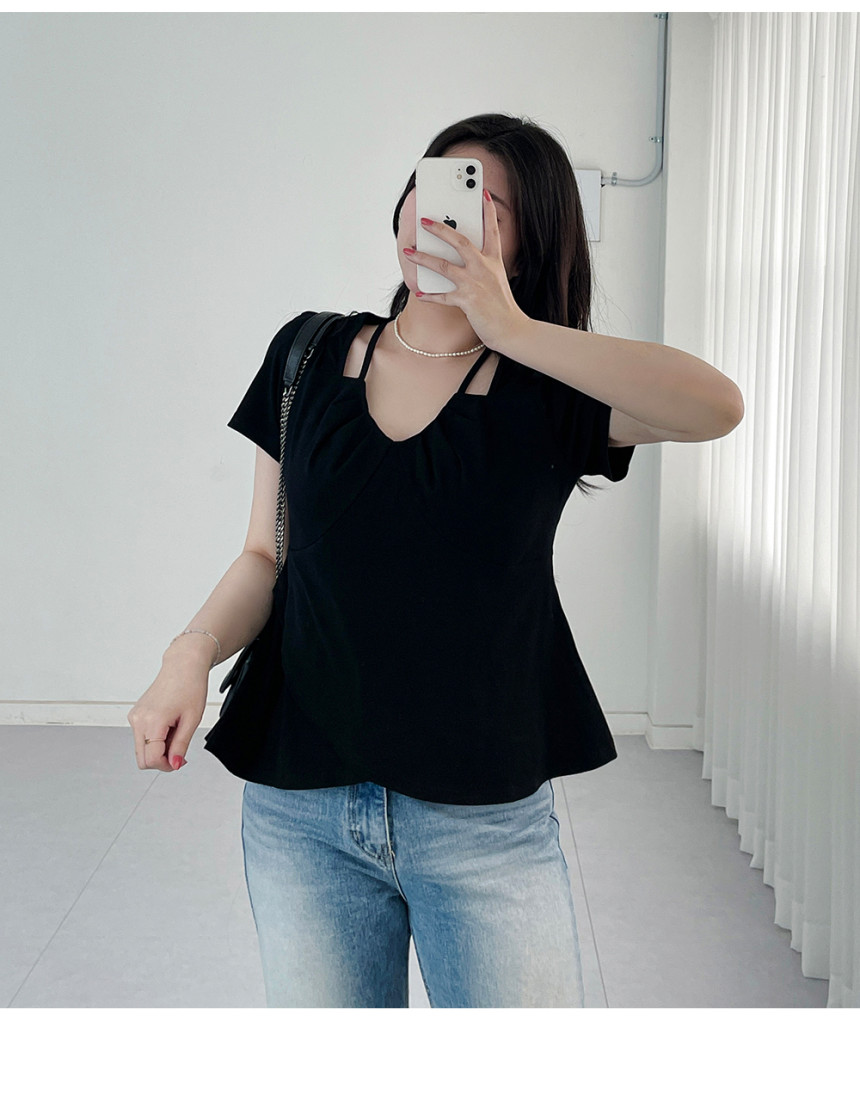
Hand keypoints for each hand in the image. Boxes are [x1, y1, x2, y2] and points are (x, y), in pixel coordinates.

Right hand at [127, 656, 208, 771]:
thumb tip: (174, 764)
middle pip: (142, 759)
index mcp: (152, 721)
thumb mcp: (192, 720)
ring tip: (176, 731)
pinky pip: (142, 737)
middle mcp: (138, 720)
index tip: (181, 760)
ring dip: (159, 749)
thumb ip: (181, 745)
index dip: (168, 766)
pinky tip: (168, 726)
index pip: (152, 759)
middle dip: (162, 760)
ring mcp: (135, 717)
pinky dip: (155, 739)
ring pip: (141, 750)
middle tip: (180, 748)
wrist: (183, 666)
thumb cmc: (190, 686)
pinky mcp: (135, 715)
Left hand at [402, 190, 527, 351]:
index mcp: (494, 261)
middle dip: (441, 229)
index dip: (488, 211)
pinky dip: (429, 295)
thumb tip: (463, 259)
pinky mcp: (467, 301)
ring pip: (444, 266)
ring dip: (423, 258)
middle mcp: (484, 268)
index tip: (483, 194)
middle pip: (460, 242)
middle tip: (425, 221)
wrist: (510, 329)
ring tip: (409, 252)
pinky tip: (419, 293)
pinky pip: (442, 296)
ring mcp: (474, 284)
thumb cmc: (502, 306)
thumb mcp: (497, 280)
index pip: (492, 231)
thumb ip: (483, 267)